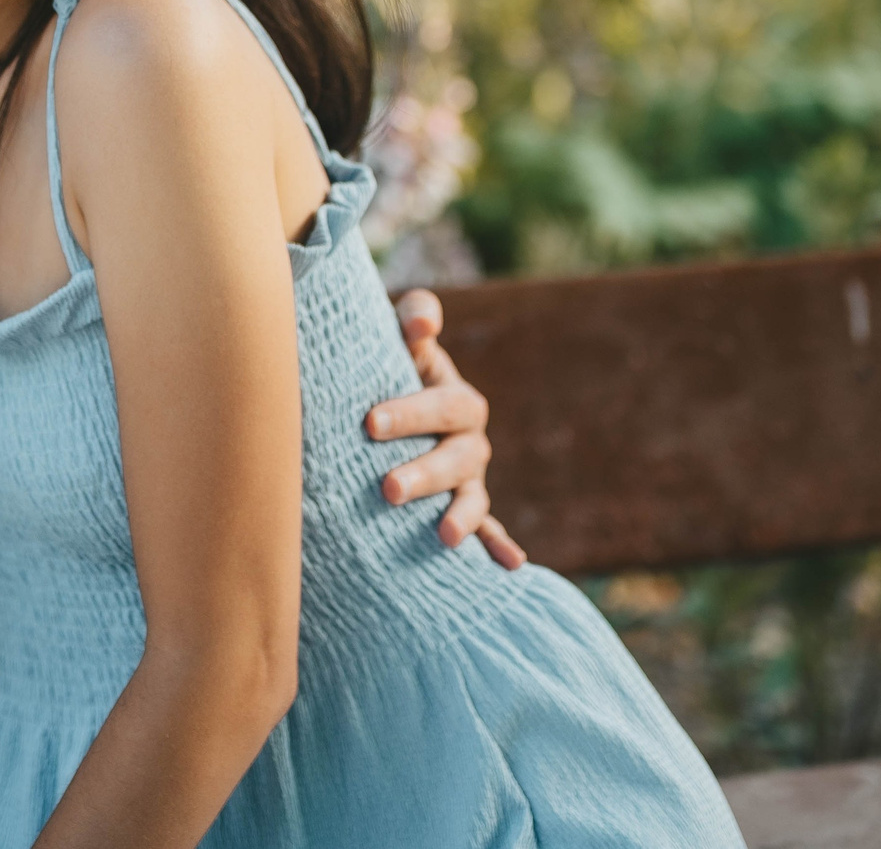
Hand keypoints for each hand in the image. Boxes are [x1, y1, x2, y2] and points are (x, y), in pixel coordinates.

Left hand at [367, 289, 525, 568]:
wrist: (388, 403)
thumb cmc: (393, 365)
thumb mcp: (403, 337)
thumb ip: (416, 315)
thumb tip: (420, 324)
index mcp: (457, 400)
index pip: (441, 407)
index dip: (410, 414)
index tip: (369, 424)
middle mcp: (470, 442)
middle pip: (458, 458)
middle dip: (425, 474)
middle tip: (387, 490)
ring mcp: (470, 479)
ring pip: (473, 498)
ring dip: (463, 517)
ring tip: (445, 536)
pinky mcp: (464, 508)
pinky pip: (486, 530)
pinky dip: (498, 546)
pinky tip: (511, 566)